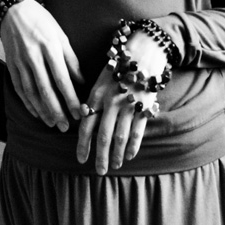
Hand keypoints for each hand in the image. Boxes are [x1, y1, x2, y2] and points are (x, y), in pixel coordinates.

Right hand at [0, 0, 84, 130]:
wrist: (13, 10)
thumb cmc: (43, 22)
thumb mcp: (61, 35)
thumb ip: (71, 59)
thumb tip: (81, 82)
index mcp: (50, 47)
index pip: (62, 79)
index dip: (71, 99)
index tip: (79, 113)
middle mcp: (33, 55)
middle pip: (46, 89)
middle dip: (57, 110)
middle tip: (65, 127)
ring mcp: (20, 61)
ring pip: (31, 92)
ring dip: (42, 110)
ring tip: (52, 123)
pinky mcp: (10, 64)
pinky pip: (19, 88)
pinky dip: (27, 102)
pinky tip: (36, 113)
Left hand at [76, 30, 167, 174]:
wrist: (143, 52)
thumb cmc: (118, 67)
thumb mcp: (99, 80)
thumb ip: (93, 100)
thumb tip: (84, 120)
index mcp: (96, 95)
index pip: (86, 125)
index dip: (82, 144)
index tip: (80, 159)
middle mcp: (111, 102)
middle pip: (103, 136)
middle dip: (100, 156)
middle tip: (99, 172)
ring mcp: (128, 105)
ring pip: (120, 137)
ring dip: (116, 155)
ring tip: (114, 166)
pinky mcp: (144, 107)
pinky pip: (137, 132)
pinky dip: (133, 146)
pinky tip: (128, 156)